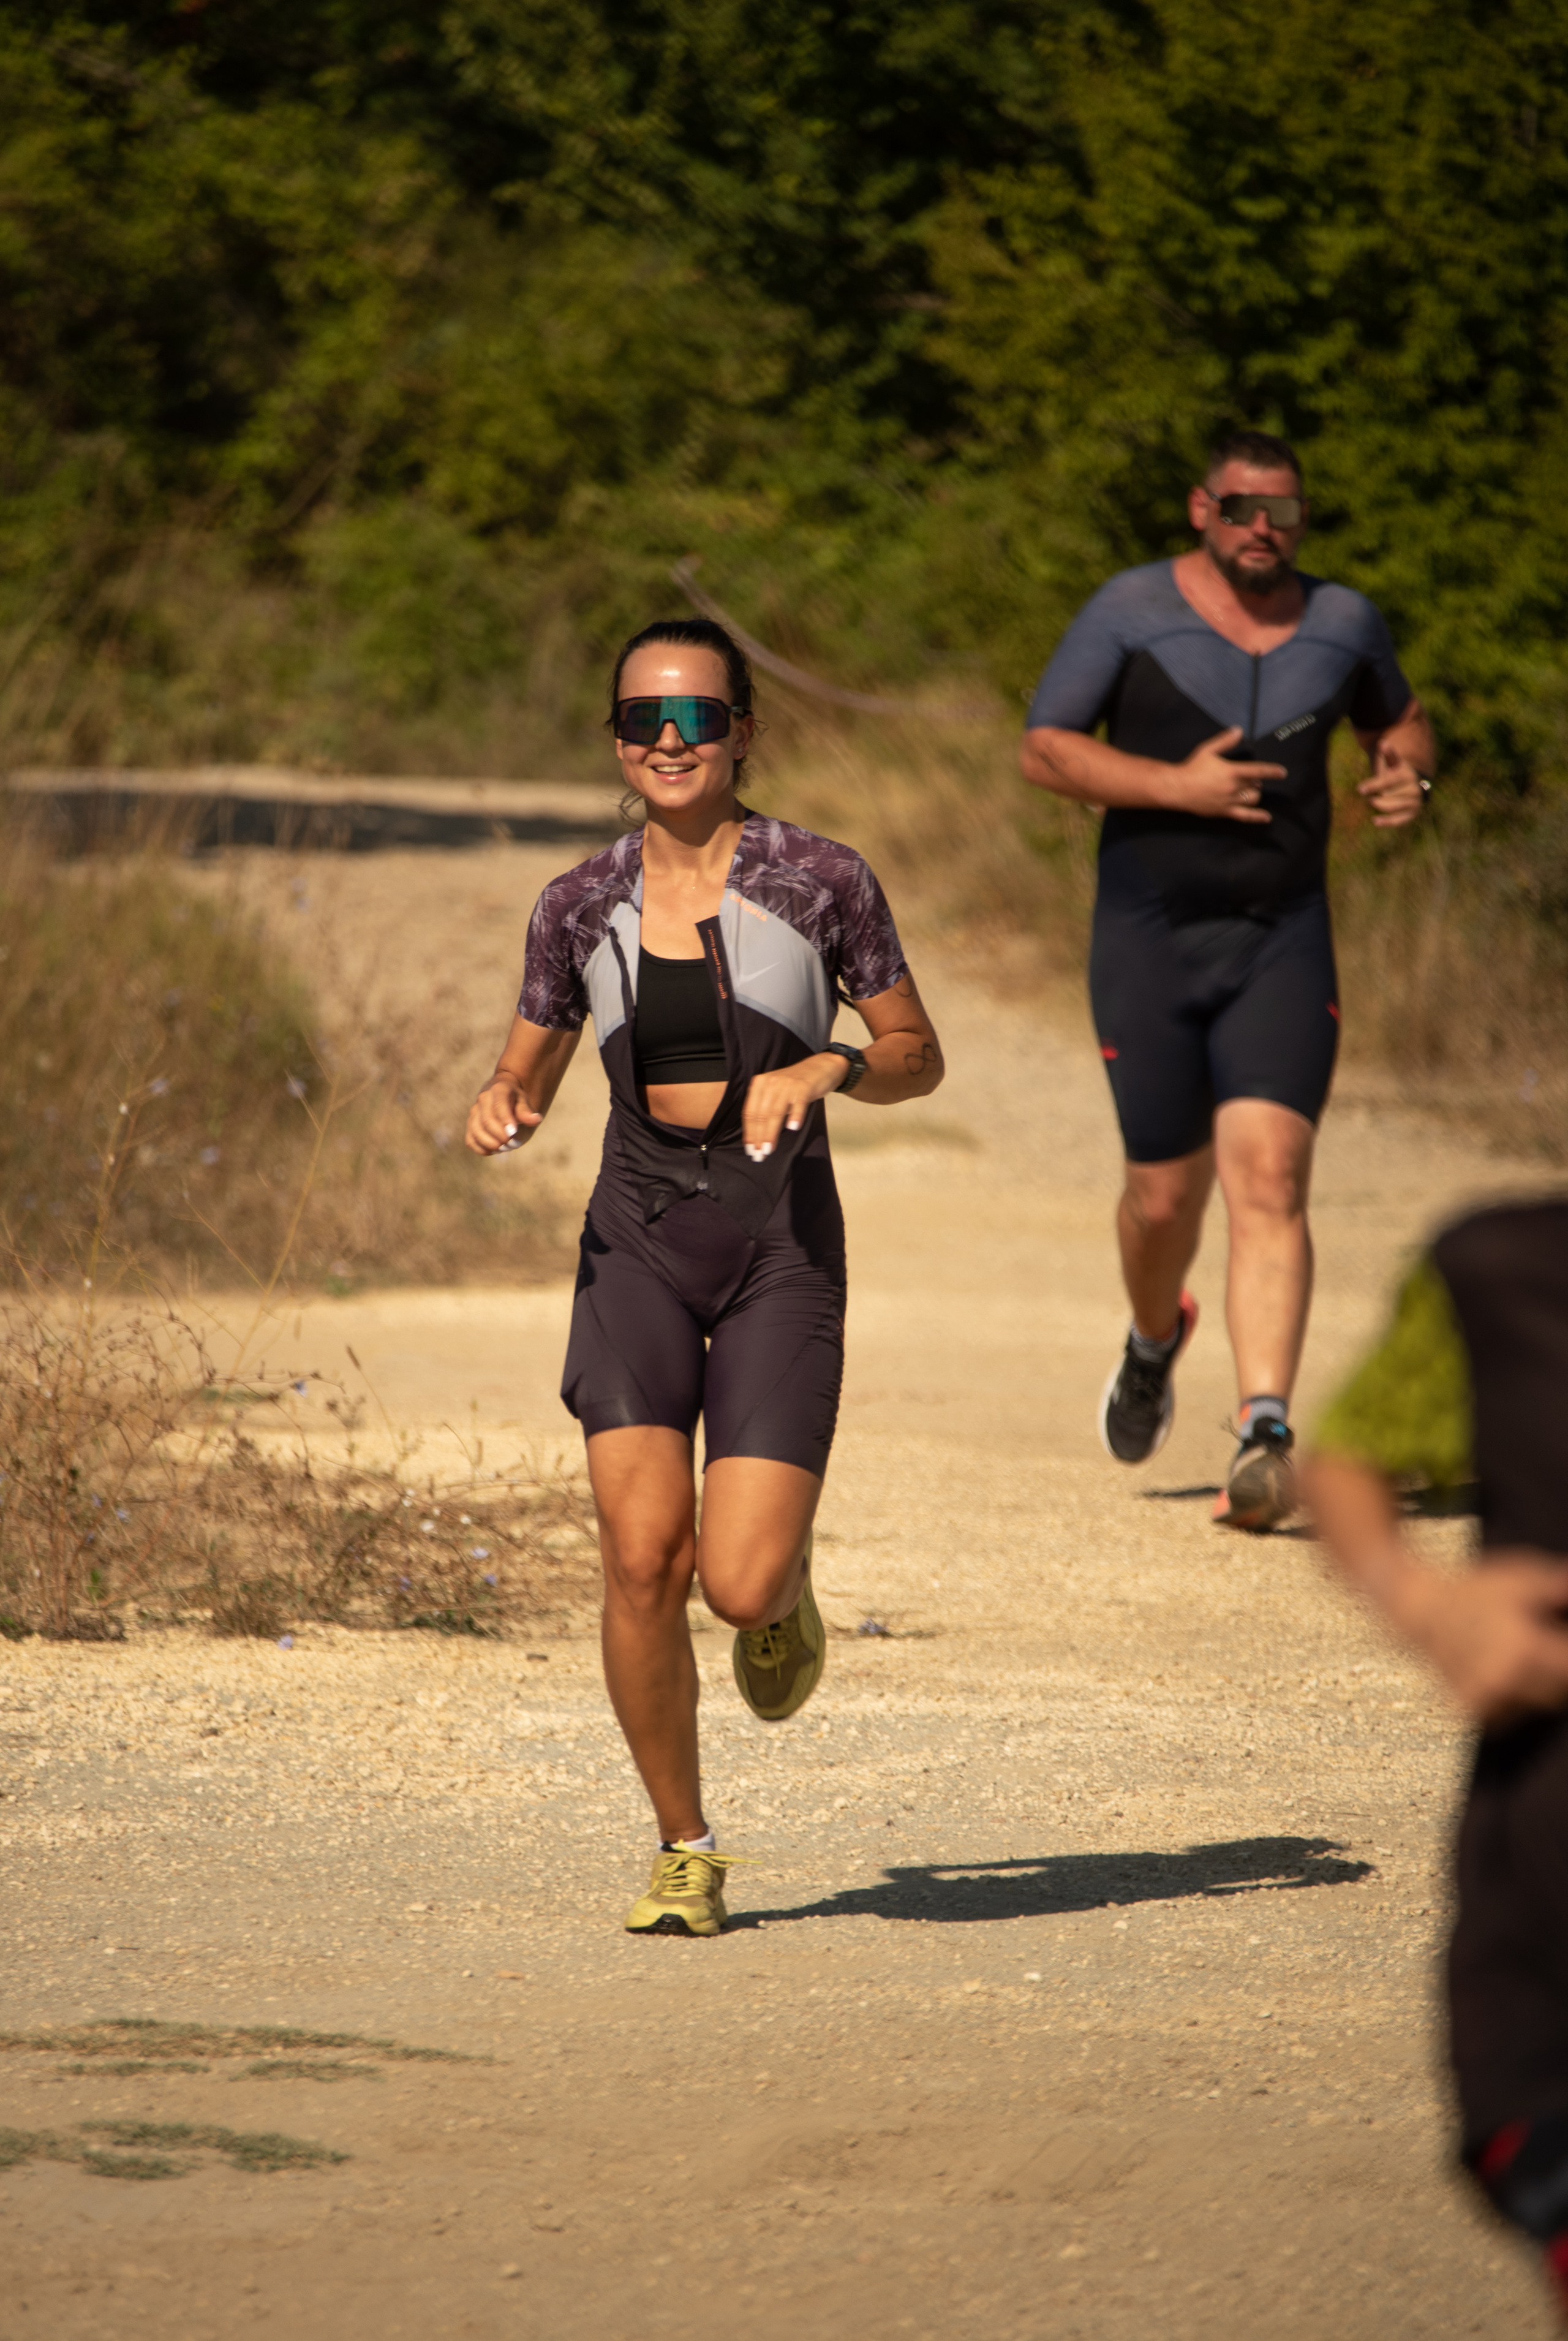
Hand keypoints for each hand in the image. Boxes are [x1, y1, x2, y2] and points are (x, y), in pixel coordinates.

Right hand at [464, 1076, 541, 1155]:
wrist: (503, 1098)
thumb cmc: (516, 1102)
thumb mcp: (525, 1103)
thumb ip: (527, 1112)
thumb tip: (535, 1120)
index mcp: (499, 1089)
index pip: (500, 1104)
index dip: (505, 1120)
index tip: (513, 1134)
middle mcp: (483, 1098)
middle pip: (487, 1120)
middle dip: (500, 1136)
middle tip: (513, 1144)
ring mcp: (474, 1112)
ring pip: (476, 1131)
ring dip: (491, 1144)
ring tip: (505, 1148)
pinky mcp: (470, 1125)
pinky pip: (471, 1140)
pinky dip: (481, 1149)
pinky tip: (495, 1150)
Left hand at [740, 1054, 846, 1161]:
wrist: (820, 1066)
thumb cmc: (795, 1084)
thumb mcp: (775, 1092)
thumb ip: (766, 1109)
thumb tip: (758, 1136)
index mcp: (760, 1084)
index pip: (750, 1112)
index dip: (749, 1132)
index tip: (750, 1149)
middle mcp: (771, 1082)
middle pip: (761, 1114)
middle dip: (759, 1136)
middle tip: (759, 1154)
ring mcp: (787, 1084)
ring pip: (776, 1112)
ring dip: (771, 1132)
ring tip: (769, 1148)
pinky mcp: (803, 1086)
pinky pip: (798, 1104)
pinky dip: (795, 1116)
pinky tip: (793, 1128)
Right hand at [1162, 727, 1283, 821]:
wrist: (1177, 788)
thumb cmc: (1191, 768)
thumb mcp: (1207, 750)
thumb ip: (1225, 741)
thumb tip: (1238, 730)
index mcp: (1231, 771)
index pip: (1258, 770)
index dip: (1272, 771)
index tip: (1282, 772)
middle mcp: (1233, 787)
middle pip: (1254, 784)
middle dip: (1256, 781)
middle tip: (1250, 778)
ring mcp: (1229, 801)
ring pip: (1252, 798)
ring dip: (1254, 793)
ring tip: (1250, 790)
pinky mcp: (1224, 812)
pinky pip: (1245, 816)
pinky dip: (1257, 817)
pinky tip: (1266, 818)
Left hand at [1359, 740, 1427, 828]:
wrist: (1415, 785)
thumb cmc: (1398, 772)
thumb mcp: (1394, 763)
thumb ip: (1389, 754)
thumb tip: (1382, 743)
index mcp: (1408, 775)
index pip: (1389, 781)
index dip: (1374, 785)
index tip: (1359, 789)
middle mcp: (1414, 790)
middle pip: (1390, 796)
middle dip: (1378, 797)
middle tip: (1369, 798)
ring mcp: (1414, 803)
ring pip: (1393, 808)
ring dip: (1380, 805)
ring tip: (1373, 801)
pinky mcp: (1411, 814)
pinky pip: (1398, 820)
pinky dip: (1387, 822)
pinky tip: (1375, 821)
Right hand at [1404, 1555, 1567, 1725]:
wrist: (1421, 1609)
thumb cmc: (1473, 1591)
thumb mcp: (1521, 1579)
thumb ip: (1559, 1588)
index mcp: (1524, 1649)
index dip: (1567, 1656)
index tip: (1559, 1644)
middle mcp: (1506, 1680)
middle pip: (1560, 1692)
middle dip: (1558, 1669)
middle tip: (1541, 1645)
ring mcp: (1488, 1698)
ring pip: (1538, 1705)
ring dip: (1540, 1685)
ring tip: (1519, 1654)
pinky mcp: (1474, 1709)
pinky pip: (1513, 1713)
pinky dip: (1516, 1696)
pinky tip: (1503, 1670)